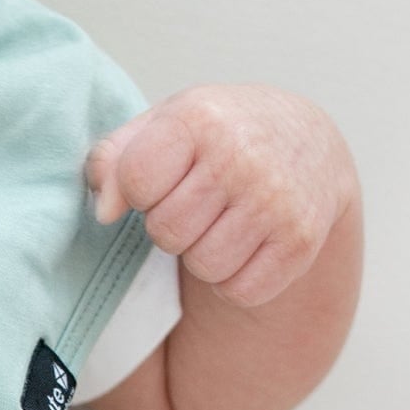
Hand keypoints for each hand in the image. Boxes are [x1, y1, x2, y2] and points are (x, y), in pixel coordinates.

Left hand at [85, 87, 357, 310]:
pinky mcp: (300, 242)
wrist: (306, 139)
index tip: (163, 176)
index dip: (141, 190)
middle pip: (167, 232)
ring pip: (204, 266)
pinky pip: (240, 291)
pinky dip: (236, 279)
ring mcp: (276, 201)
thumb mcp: (162, 125)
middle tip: (198, 202)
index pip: (136, 180)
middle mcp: (242, 156)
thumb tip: (103, 213)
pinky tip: (248, 243)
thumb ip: (114, 160)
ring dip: (204, 254)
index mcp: (200, 118)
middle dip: (172, 225)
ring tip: (222, 220)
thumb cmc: (218, 134)